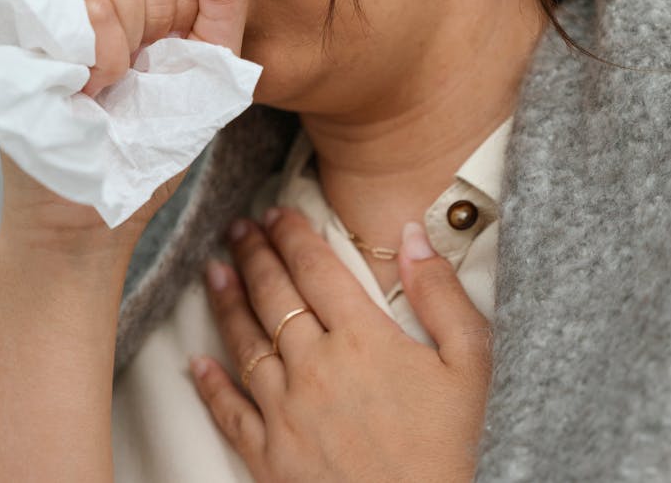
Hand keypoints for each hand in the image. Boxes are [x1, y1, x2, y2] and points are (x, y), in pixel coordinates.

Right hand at [0, 0, 252, 255]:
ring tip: (113, 76)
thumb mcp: (209, 62)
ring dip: (132, 34)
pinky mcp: (17, 25)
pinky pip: (87, 7)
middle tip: (140, 61)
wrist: (90, 210)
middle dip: (164, 7)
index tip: (170, 44)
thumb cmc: (148, 140)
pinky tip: (91, 88)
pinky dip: (105, 57)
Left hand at [189, 206, 491, 481]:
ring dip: (226, 302)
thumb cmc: (459, 449)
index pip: (316, 268)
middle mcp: (315, 367)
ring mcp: (287, 413)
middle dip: (253, 255)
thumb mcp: (473, 365)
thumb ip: (441, 295)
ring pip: (245, 343)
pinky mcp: (271, 459)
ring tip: (214, 272)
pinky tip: (197, 363)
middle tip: (238, 228)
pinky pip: (230, 412)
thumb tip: (411, 234)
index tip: (277, 212)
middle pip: (273, 295)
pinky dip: (209, 385)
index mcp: (364, 338)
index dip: (293, 235)